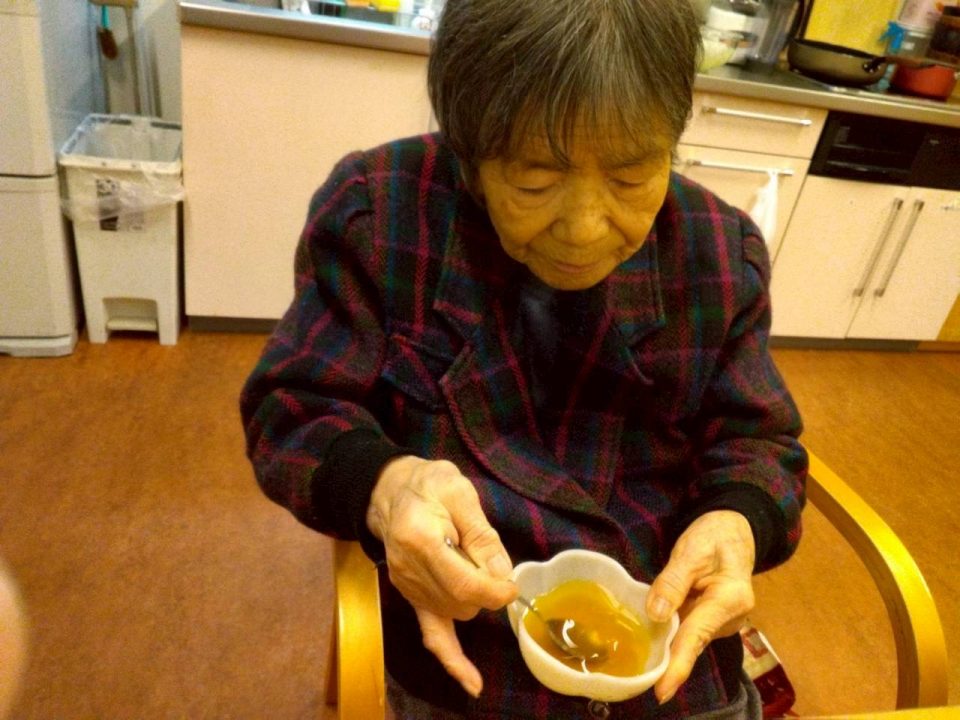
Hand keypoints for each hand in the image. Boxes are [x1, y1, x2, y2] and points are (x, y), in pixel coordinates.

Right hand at [365, 456, 517, 697]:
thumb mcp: (459, 492)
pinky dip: (452, 660)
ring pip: (457, 614)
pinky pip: (431, 635)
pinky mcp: (410, 597)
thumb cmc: (427, 483)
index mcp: (420, 541)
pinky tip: (471, 682)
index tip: (512, 585)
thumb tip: (503, 575)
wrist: (388, 490)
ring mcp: (407, 589)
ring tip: (468, 560)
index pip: (464, 584)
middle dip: (486, 589)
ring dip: (475, 599)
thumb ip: (482, 534)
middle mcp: (409, 572)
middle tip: (487, 558)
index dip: (495, 590)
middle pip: (463, 603)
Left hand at [645, 510, 755, 704]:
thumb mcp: (691, 550)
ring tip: (635, 654)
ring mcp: (722, 621)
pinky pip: (688, 631)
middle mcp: (730, 618)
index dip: (678, 665)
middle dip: (665, 660)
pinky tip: (648, 635)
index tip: (662, 691)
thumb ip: (673, 582)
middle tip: (633, 673)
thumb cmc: (715, 535)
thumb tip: (655, 615)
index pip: (697, 636)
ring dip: (665, 644)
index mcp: (730, 599)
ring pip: (688, 639)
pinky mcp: (712, 620)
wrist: (735, 530)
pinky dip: (669, 633)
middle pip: (691, 643)